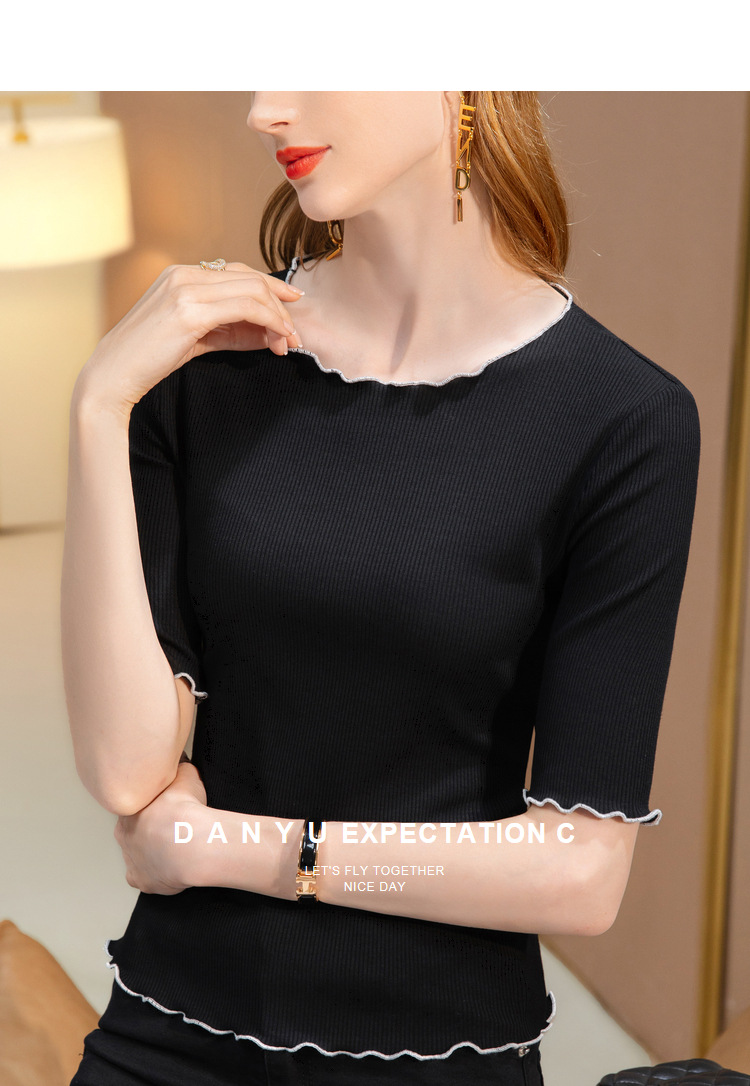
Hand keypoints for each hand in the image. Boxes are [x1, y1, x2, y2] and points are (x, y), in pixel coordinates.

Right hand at [74, 262, 303, 417]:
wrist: (113, 375)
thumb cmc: (150, 360)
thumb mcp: (196, 338)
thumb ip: (231, 331)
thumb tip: (269, 334)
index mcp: (181, 274)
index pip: (238, 272)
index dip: (270, 287)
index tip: (292, 306)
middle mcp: (183, 274)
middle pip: (250, 278)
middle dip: (280, 305)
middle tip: (294, 334)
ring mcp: (186, 288)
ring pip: (253, 290)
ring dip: (278, 317)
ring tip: (288, 342)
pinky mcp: (190, 310)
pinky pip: (246, 307)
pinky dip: (269, 322)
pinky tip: (277, 340)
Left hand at [113, 757, 207, 894]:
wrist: (188, 842)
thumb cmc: (184, 810)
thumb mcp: (185, 774)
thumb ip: (178, 769)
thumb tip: (180, 763)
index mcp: (130, 808)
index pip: (136, 805)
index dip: (154, 806)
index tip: (169, 807)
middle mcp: (124, 834)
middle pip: (134, 830)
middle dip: (151, 829)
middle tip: (173, 827)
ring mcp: (130, 858)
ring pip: (138, 854)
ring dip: (153, 851)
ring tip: (175, 848)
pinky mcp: (139, 879)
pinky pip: (143, 877)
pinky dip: (154, 875)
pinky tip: (169, 868)